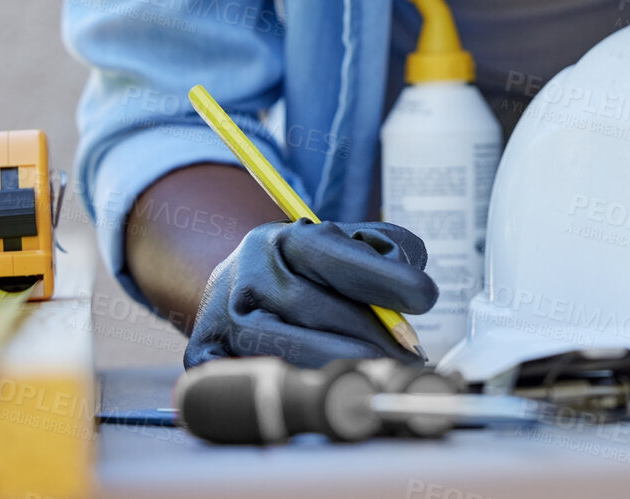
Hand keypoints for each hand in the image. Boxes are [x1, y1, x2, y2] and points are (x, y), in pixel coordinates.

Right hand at [184, 220, 437, 368]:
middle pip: (317, 309)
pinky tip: (330, 389)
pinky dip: (297, 386)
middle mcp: (246, 274)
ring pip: (287, 351)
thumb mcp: (348, 244)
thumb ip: (388, 249)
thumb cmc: (308, 272)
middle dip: (372, 337)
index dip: (385, 279)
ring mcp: (219, 318)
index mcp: (284, 239)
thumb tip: (410, 275)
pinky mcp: (203, 357)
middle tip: (411, 357)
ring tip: (380, 375)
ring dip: (341, 367)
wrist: (237, 288)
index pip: (338, 257)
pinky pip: (254, 381)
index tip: (426, 297)